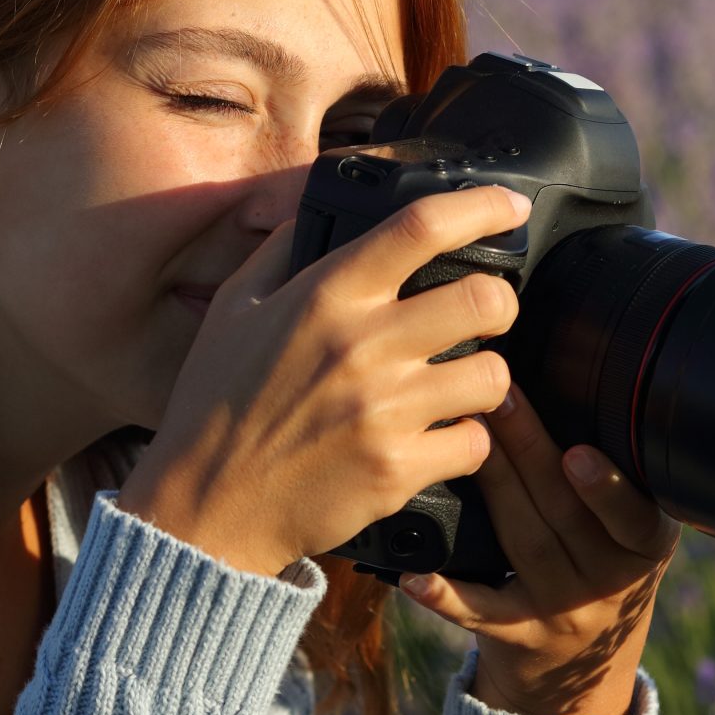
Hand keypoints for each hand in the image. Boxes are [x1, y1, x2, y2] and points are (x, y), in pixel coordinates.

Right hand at [118, 183, 529, 577]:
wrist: (205, 507)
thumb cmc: (215, 406)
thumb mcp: (233, 309)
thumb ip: (281, 252)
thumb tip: (314, 209)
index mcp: (325, 296)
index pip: (421, 227)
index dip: (482, 207)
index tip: (509, 207)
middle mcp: (362, 346)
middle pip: (485, 300)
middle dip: (501, 304)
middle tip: (488, 316)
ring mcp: (384, 411)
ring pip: (493, 376)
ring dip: (485, 379)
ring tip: (459, 386)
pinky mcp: (397, 470)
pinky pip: (475, 444)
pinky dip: (466, 442)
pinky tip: (438, 438)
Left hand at [397, 380, 680, 714]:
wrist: (584, 673)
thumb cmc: (601, 567)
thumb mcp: (631, 532)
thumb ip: (615, 482)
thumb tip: (573, 380)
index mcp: (646, 546)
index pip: (634, 517)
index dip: (608, 488)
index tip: (579, 451)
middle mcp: (609, 582)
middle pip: (567, 515)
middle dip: (532, 451)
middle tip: (501, 397)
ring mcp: (564, 613)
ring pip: (527, 548)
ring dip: (496, 491)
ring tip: (466, 447)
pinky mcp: (520, 639)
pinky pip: (484, 615)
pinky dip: (449, 597)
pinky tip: (416, 576)